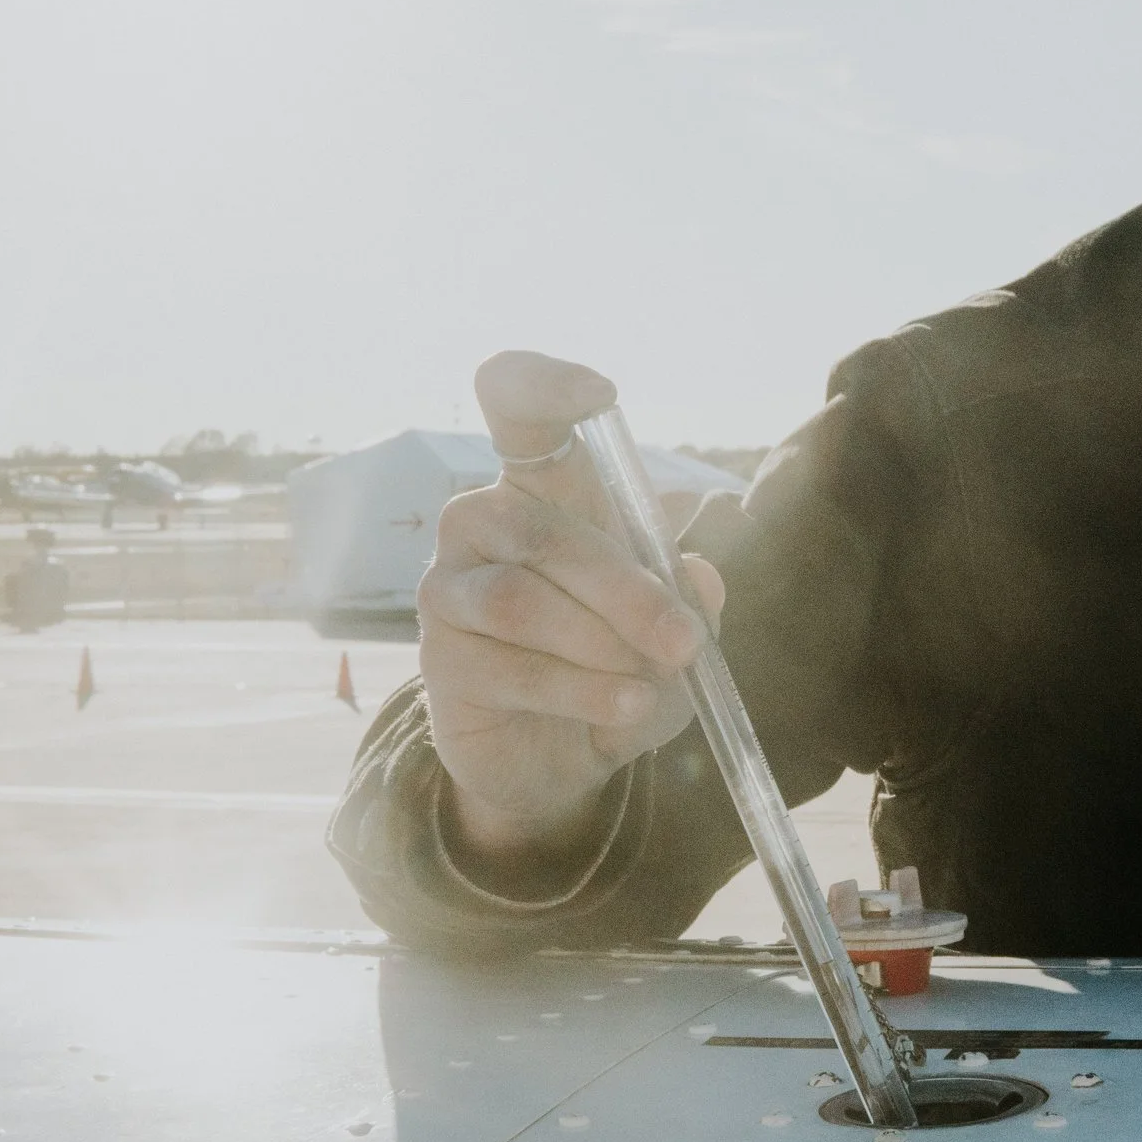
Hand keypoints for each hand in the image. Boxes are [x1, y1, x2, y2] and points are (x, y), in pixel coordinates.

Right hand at [416, 351, 725, 871]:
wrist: (566, 757)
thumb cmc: (620, 665)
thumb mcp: (677, 631)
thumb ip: (691, 599)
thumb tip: (700, 576)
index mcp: (545, 489)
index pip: (518, 408)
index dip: (545, 384)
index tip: (601, 393)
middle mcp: (484, 521)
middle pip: (547, 534)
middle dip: (630, 594)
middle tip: (684, 644)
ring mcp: (449, 586)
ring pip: (523, 604)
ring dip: (602, 648)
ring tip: (649, 686)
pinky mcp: (440, 657)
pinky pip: (512, 668)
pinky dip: (582, 693)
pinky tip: (624, 710)